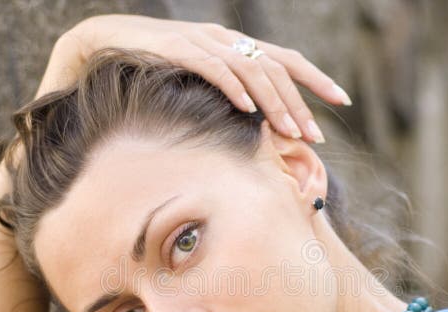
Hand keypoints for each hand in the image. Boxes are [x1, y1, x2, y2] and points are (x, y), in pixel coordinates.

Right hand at [36, 14, 351, 142]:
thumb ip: (227, 94)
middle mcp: (226, 39)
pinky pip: (213, 67)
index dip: (316, 79)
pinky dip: (233, 87)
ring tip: (289, 132)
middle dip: (300, 104)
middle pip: (276, 69)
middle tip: (315, 137)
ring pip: (251, 70)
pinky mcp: (179, 48)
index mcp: (236, 45)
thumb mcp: (199, 80)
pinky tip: (248, 109)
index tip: (342, 100)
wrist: (105, 42)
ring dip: (274, 103)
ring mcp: (204, 41)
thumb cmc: (154, 67)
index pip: (287, 60)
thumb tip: (257, 125)